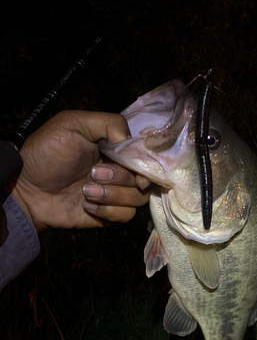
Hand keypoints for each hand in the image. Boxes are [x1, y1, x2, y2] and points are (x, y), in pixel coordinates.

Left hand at [9, 110, 148, 231]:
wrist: (27, 188)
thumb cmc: (47, 152)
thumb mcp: (73, 123)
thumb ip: (109, 123)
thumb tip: (133, 143)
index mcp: (115, 147)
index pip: (145, 154)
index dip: (145, 161)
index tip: (136, 167)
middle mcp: (120, 169)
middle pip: (144, 178)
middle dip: (120, 177)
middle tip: (93, 173)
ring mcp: (115, 193)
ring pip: (138, 198)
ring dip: (113, 195)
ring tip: (86, 190)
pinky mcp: (109, 214)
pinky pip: (125, 215)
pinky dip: (108, 210)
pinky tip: (87, 204)